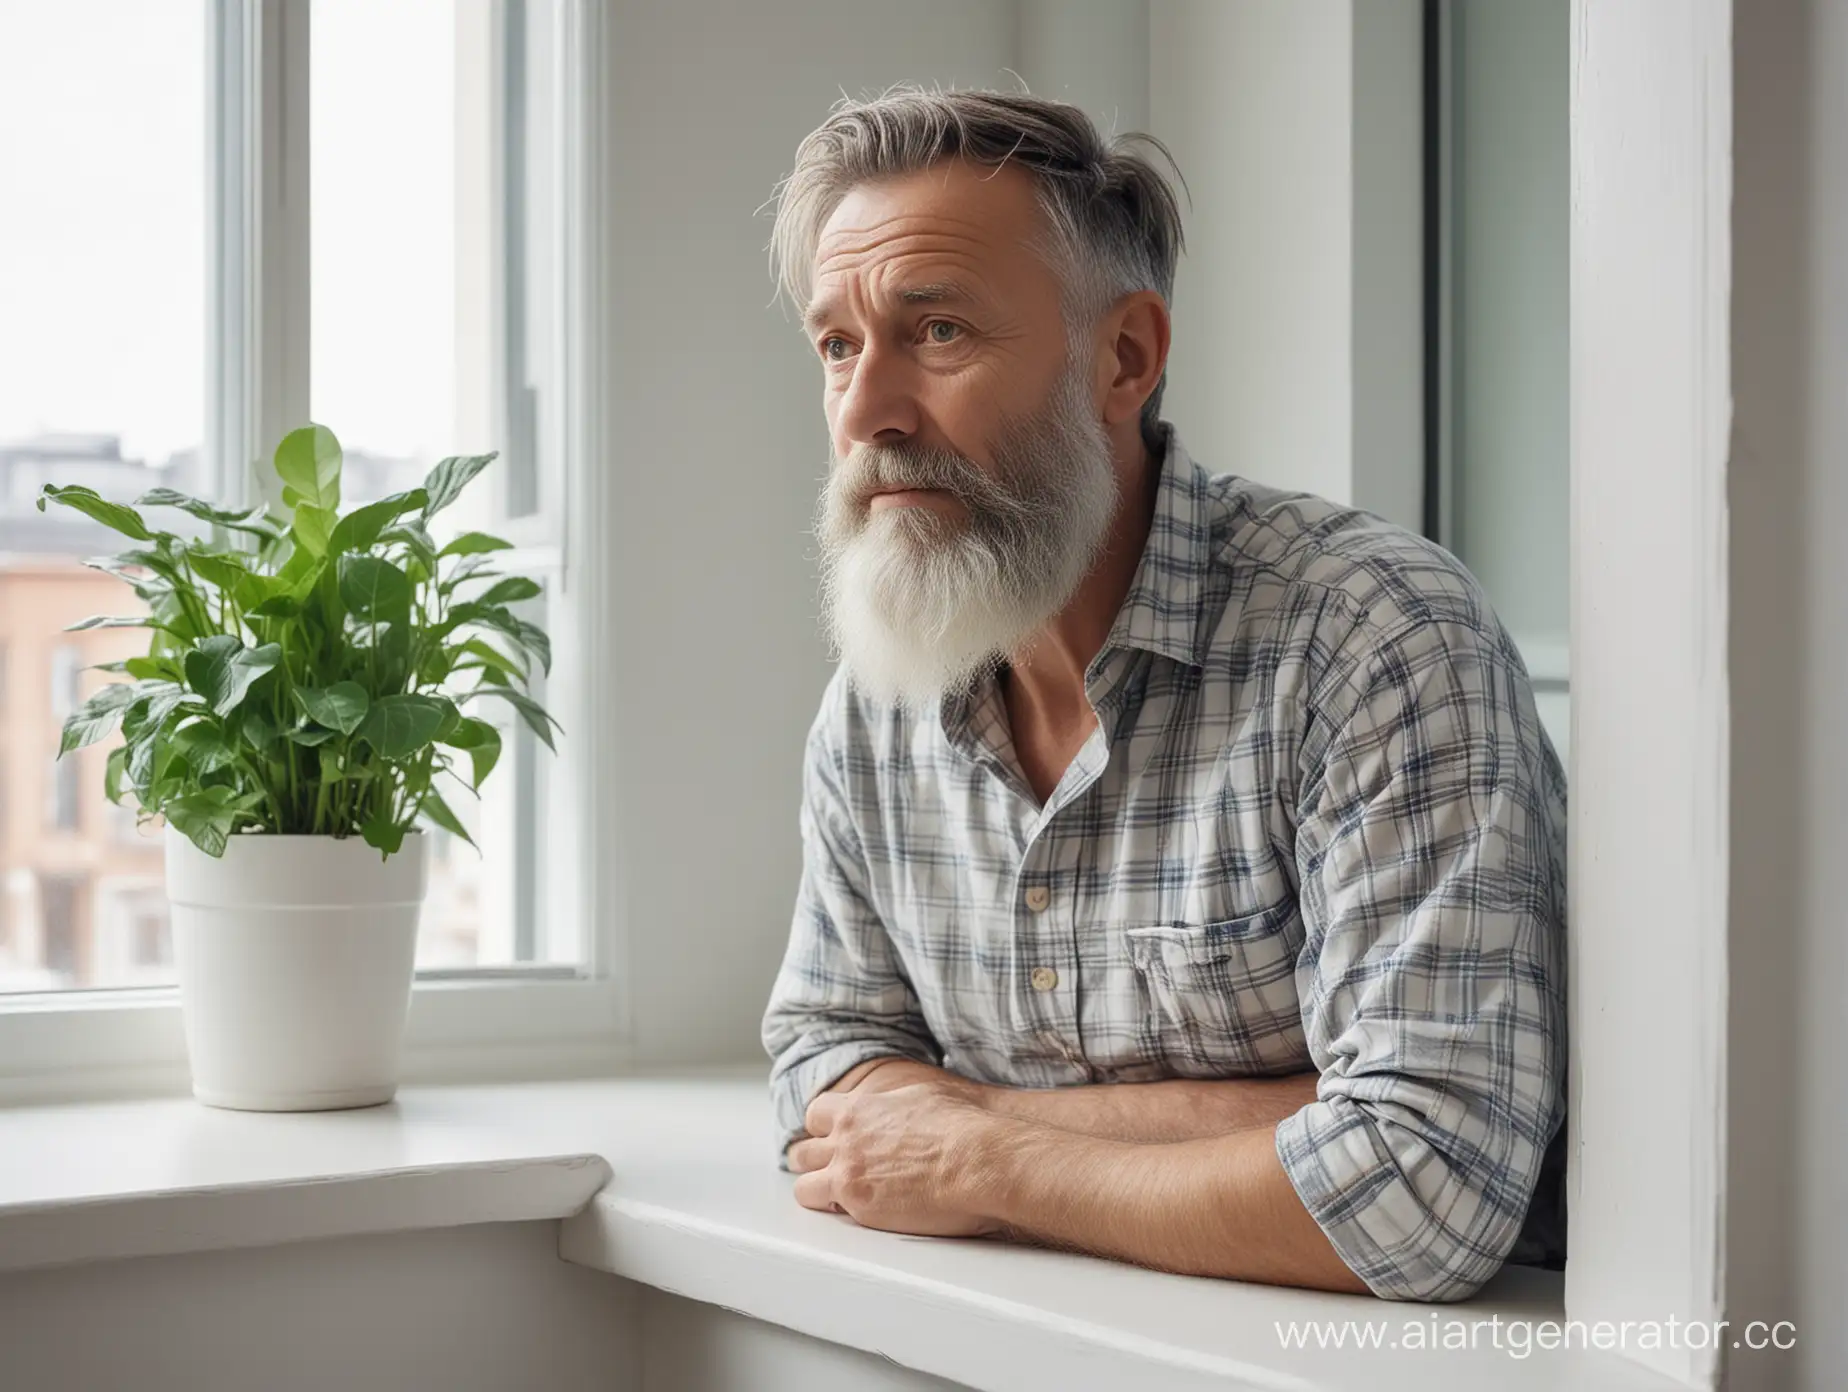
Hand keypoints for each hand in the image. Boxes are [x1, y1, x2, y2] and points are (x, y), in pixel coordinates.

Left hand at [787, 1082, 1004, 1237]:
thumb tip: (896, 1108)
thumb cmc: (961, 1126)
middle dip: (814, 1163)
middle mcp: (845, 1139)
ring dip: (819, 1192)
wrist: (976, 1159)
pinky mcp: (859, 1205)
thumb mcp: (921, 1096)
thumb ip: (893, 1105)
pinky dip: (840, 1215)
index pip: (816, 1114)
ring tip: (840, 1200)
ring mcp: (847, 1173)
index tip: (834, 1139)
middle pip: (802, 1152)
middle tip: (832, 1172)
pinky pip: (828, 1212)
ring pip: (804, 1187)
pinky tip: (862, 1214)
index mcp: (858, 1109)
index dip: (824, 1129)